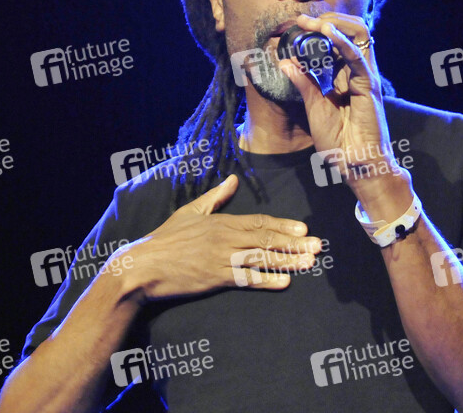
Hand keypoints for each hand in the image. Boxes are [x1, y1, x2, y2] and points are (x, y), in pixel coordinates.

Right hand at [118, 175, 321, 302]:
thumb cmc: (166, 238)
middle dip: (294, 243)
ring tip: (309, 263)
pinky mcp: (215, 279)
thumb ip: (215, 197)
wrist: (144, 266)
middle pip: (266, 239)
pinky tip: (284, 282)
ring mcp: (221, 259)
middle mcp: (225, 239)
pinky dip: (265, 280)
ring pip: (261, 258)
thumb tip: (232, 179)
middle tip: (318, 247)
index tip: (304, 229)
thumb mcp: (191, 211)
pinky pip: (245, 279)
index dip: (283, 226)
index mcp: (221, 222)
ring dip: (287, 261)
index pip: (259, 222)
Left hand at [278, 13, 412, 219]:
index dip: (317, 30)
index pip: (335, 42)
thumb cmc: (339, 141)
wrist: (356, 164)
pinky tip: (327, 32)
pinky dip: (342, 41)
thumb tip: (285, 62)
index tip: (295, 25)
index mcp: (343, 76)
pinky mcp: (369, 85)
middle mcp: (356, 72)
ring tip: (314, 22)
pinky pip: (357, 56)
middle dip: (327, 20)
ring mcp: (365, 76)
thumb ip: (304, 83)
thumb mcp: (314, 107)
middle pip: (350, 31)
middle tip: (303, 20)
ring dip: (335, 23)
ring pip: (359, 34)